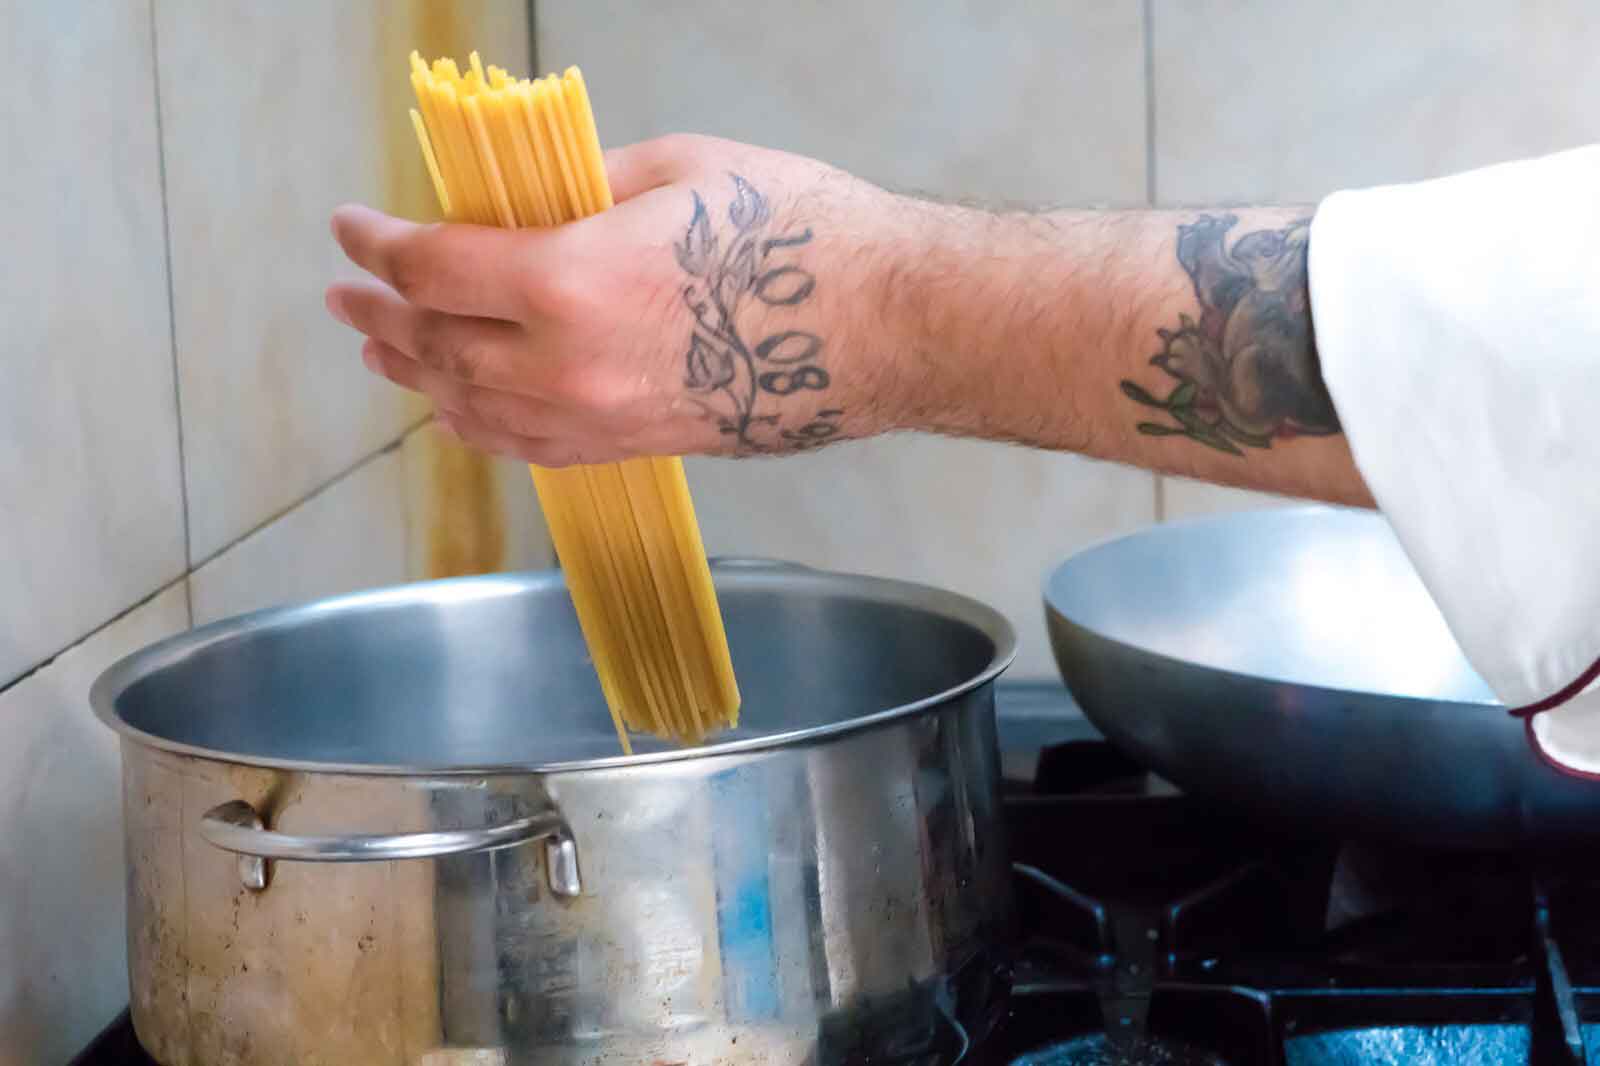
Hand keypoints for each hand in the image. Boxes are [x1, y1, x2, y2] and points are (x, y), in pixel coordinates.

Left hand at [326, 134, 894, 465]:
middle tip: (345, 298)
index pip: (434, 269)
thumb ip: (584, 187)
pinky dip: (481, 425)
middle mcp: (568, 366)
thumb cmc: (801, 236)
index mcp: (568, 281)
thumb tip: (535, 201)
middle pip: (438, 348)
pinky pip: (531, 447)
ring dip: (418, 379)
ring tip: (383, 357)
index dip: (379, 246)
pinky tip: (462, 411)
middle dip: (379, 318)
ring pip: (474, 410)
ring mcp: (601, 419)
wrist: (889, 327)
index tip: (354, 228)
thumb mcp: (679, 168)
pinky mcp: (637, 447)